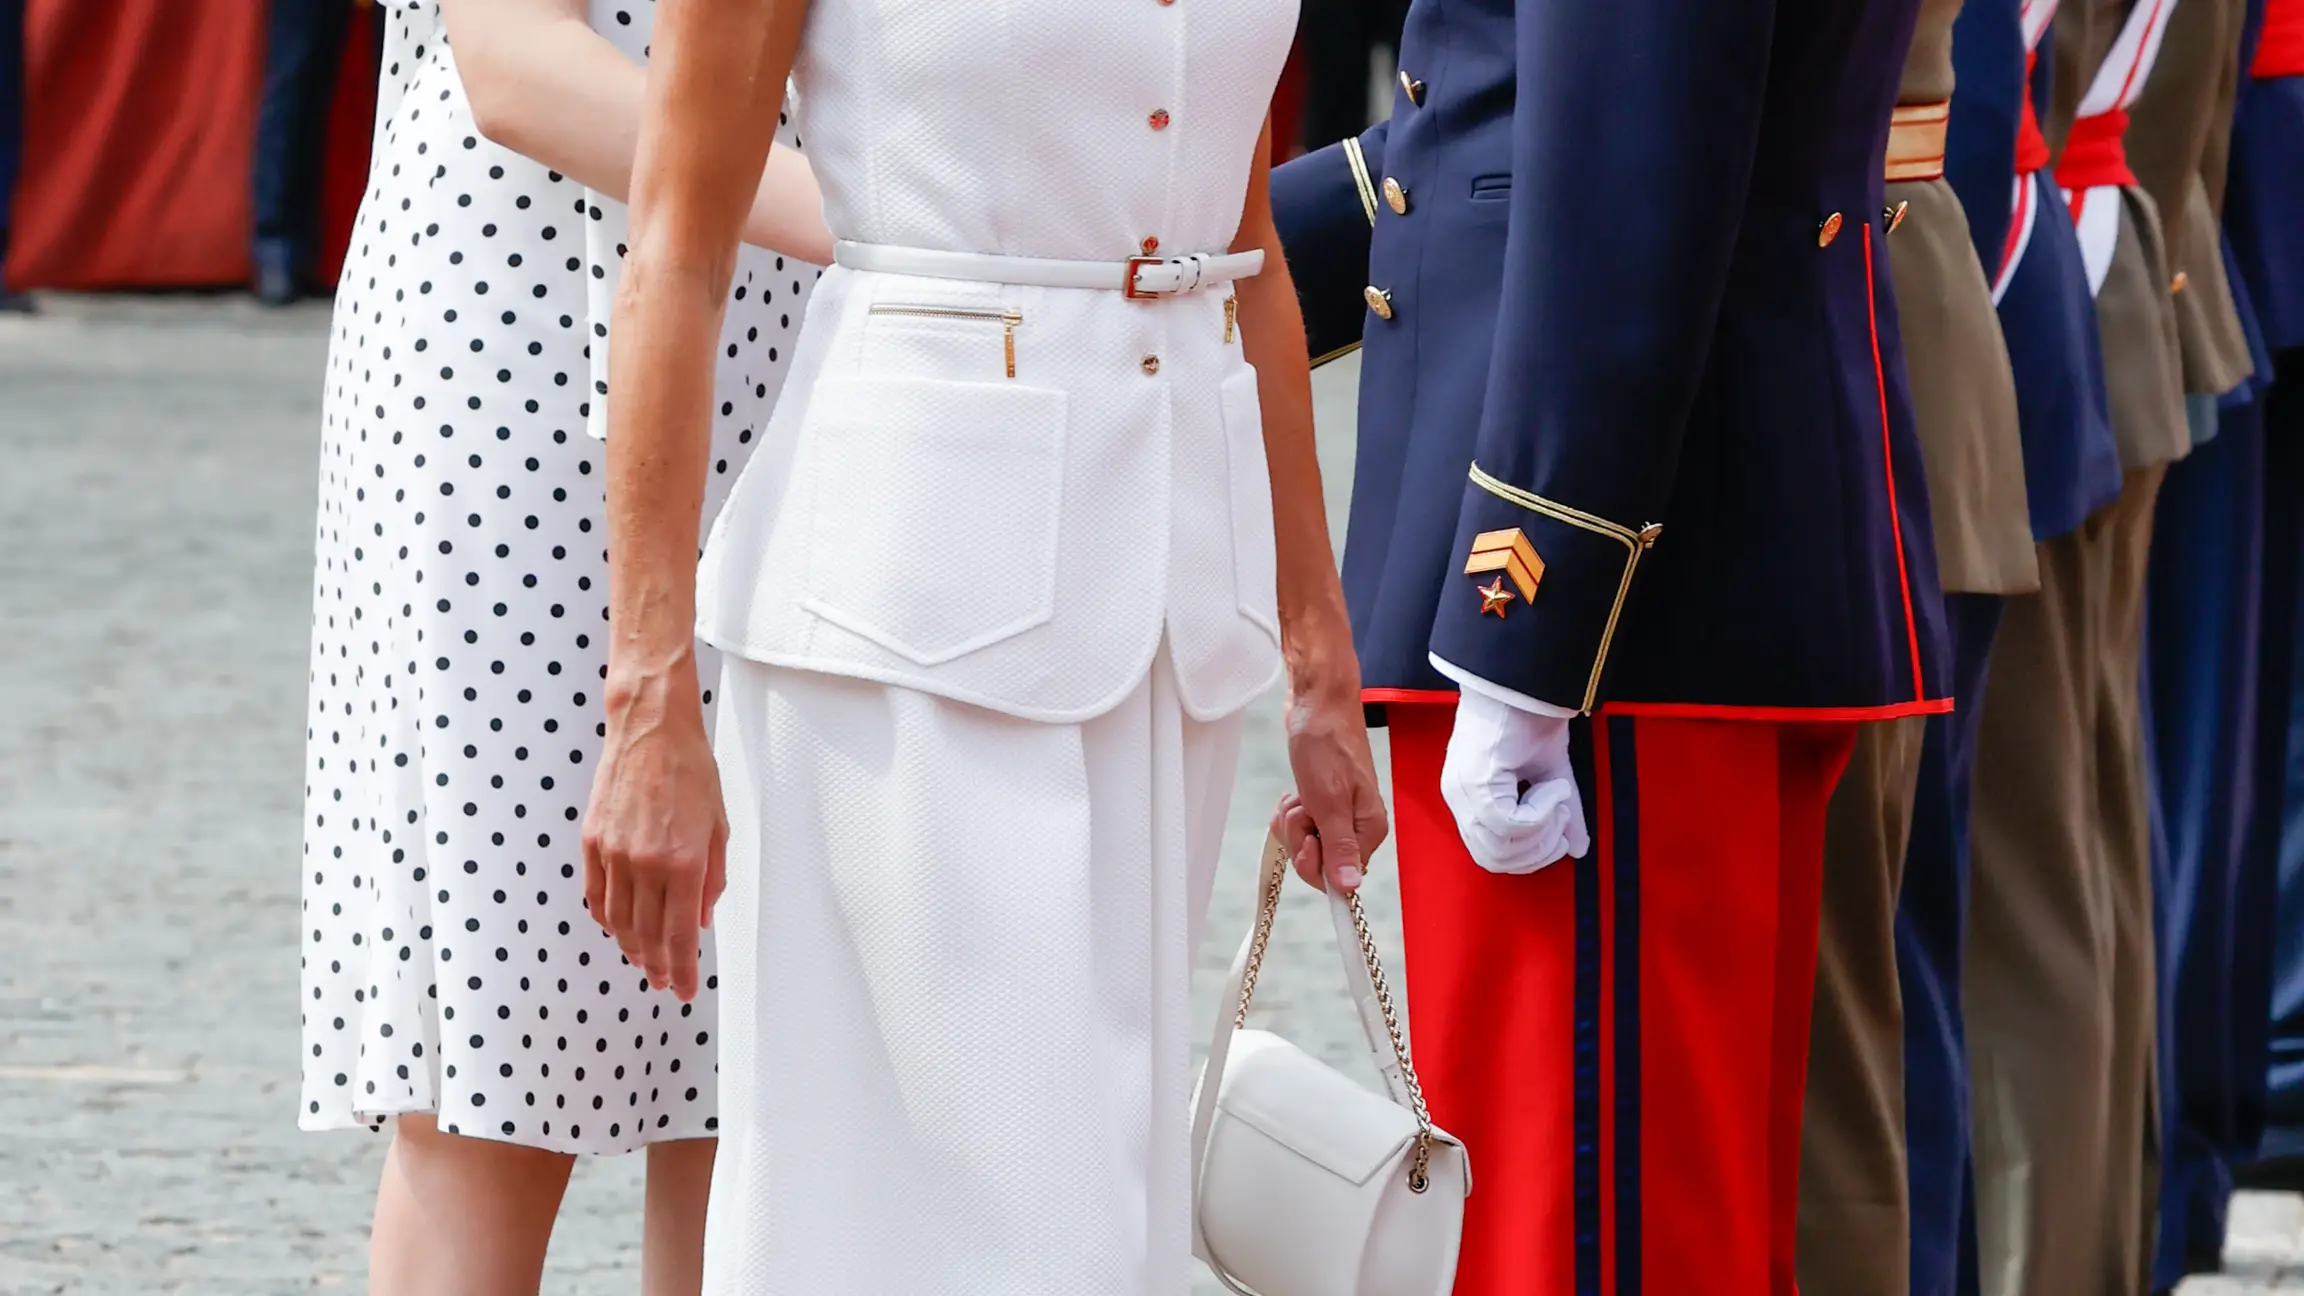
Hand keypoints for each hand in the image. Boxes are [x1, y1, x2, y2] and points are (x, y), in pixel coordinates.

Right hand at [581, 663, 725, 1001]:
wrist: (651, 730)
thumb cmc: (691, 771)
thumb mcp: (719, 828)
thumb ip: (712, 880)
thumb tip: (700, 921)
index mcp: (684, 863)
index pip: (679, 936)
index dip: (682, 970)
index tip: (683, 990)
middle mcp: (645, 864)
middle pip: (646, 936)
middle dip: (657, 966)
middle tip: (665, 982)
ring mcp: (614, 854)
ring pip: (618, 921)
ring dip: (631, 948)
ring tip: (644, 962)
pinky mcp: (592, 842)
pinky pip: (596, 895)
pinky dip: (607, 919)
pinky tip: (617, 929)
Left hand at [1272, 668, 1387, 895]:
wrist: (1318, 703)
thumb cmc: (1326, 743)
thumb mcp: (1329, 800)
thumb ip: (1339, 846)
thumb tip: (1350, 888)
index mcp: (1369, 830)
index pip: (1341, 878)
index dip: (1316, 865)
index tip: (1307, 841)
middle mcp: (1357, 827)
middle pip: (1320, 862)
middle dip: (1300, 838)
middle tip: (1305, 807)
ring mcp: (1339, 815)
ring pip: (1305, 844)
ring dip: (1292, 822)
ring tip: (1301, 795)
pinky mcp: (1322, 804)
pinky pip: (1299, 826)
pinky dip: (1290, 812)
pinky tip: (1295, 793)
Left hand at [1438, 688, 1589, 873]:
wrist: (1523, 680)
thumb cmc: (1530, 717)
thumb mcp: (1550, 775)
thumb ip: (1561, 815)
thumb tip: (1579, 850)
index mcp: (1469, 799)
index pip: (1490, 856)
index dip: (1531, 857)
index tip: (1562, 834)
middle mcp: (1458, 799)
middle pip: (1494, 860)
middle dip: (1539, 851)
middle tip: (1564, 820)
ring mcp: (1463, 792)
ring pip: (1501, 848)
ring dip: (1542, 832)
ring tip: (1559, 798)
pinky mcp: (1475, 781)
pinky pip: (1511, 824)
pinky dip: (1542, 813)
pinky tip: (1555, 786)